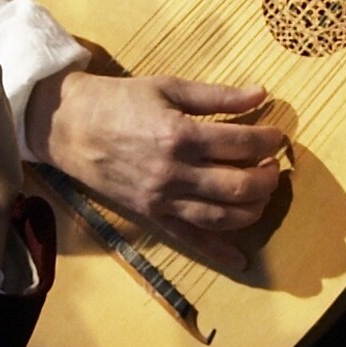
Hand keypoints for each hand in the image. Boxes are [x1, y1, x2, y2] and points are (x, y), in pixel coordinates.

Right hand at [29, 69, 286, 270]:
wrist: (68, 126)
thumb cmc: (118, 101)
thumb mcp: (168, 87)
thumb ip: (217, 95)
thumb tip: (260, 94)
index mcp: (180, 135)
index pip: (241, 144)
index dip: (268, 140)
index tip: (277, 135)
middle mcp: (174, 173)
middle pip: (239, 185)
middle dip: (267, 176)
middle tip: (273, 164)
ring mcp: (163, 199)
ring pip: (222, 216)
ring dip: (253, 208)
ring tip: (261, 192)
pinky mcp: (152, 216)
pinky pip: (190, 239)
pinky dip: (218, 253)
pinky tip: (240, 259)